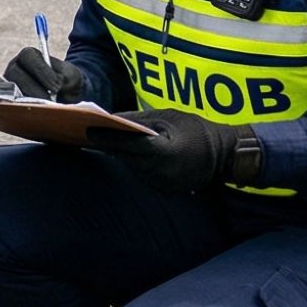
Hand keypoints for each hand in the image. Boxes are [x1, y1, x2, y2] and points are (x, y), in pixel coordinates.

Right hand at [2, 46, 89, 102]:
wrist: (65, 95)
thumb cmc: (66, 80)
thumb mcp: (70, 74)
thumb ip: (63, 75)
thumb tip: (54, 86)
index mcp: (29, 55)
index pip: (28, 57)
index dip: (40, 70)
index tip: (56, 86)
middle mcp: (15, 67)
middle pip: (15, 73)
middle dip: (33, 88)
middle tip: (49, 100)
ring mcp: (10, 83)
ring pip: (11, 90)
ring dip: (29, 100)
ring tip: (45, 108)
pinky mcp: (10, 99)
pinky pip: (12, 104)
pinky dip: (25, 109)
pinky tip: (39, 114)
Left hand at [85, 109, 257, 194]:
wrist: (223, 155)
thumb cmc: (196, 130)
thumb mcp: (169, 117)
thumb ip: (140, 120)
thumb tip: (111, 118)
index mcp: (164, 153)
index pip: (128, 145)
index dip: (107, 138)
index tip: (87, 131)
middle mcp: (160, 172)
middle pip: (124, 157)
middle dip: (106, 144)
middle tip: (83, 132)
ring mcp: (161, 183)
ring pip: (129, 166)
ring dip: (116, 154)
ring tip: (96, 139)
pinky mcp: (161, 189)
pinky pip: (139, 173)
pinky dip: (130, 162)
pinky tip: (118, 151)